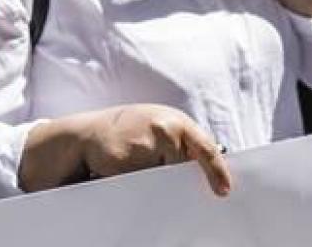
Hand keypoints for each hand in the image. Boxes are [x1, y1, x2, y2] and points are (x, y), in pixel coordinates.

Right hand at [84, 105, 232, 197]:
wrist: (87, 134)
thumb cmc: (126, 133)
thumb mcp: (158, 129)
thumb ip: (181, 144)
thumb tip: (204, 173)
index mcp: (177, 121)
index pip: (207, 148)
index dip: (217, 171)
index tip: (223, 190)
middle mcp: (166, 127)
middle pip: (186, 166)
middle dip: (177, 175)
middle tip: (161, 172)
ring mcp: (149, 139)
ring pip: (167, 176)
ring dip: (154, 177)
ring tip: (134, 160)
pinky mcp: (132, 154)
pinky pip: (146, 180)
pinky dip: (138, 180)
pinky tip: (125, 165)